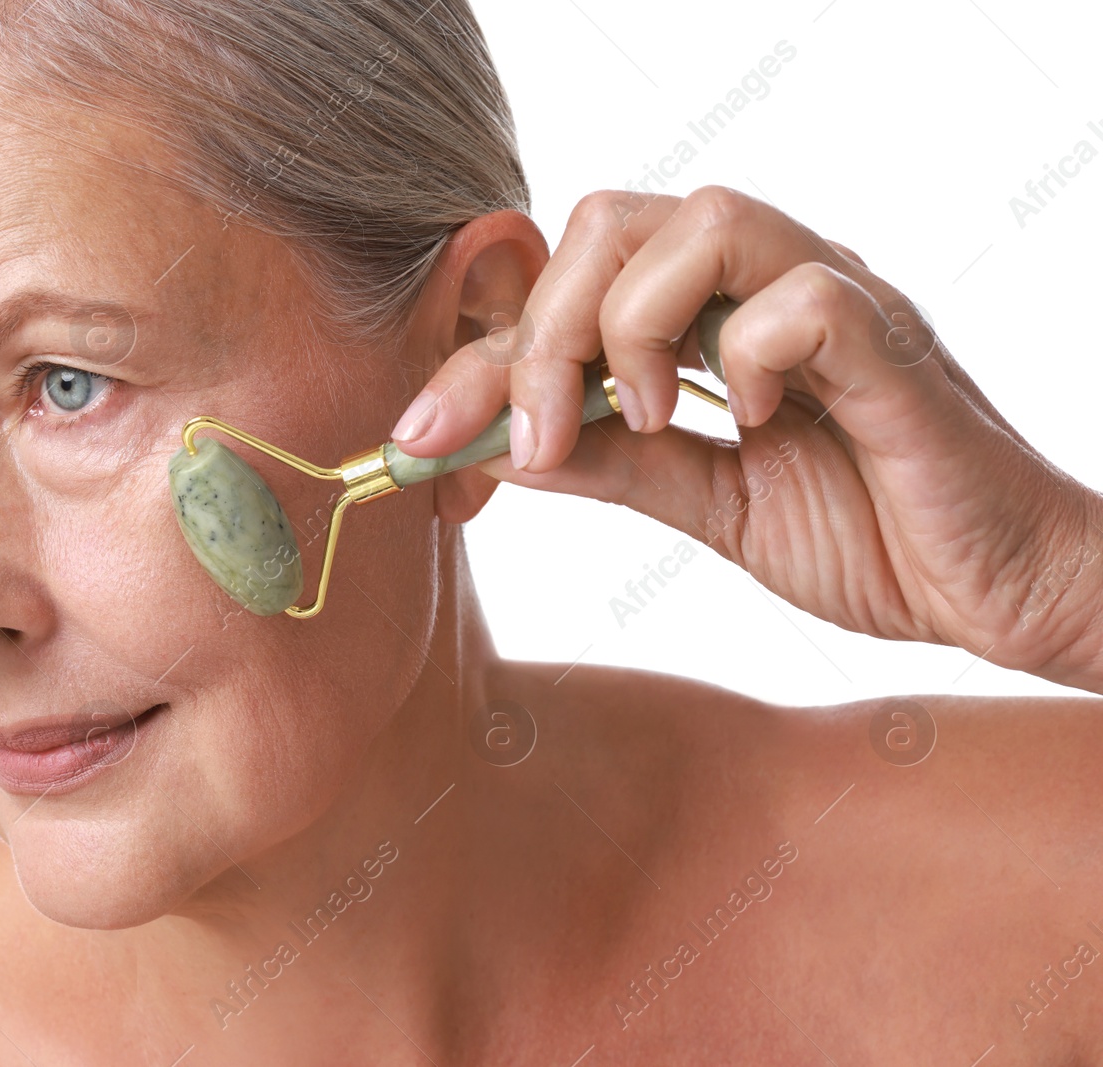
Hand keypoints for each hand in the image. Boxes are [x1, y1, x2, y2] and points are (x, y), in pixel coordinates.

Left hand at [390, 186, 1102, 693]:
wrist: (997, 591)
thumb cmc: (870, 535)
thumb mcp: (709, 504)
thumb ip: (614, 465)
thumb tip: (500, 446)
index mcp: (713, 321)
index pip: (572, 287)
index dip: (481, 354)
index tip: (418, 437)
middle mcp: (767, 289)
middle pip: (617, 218)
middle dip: (543, 328)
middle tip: (534, 434)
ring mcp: (837, 305)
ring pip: (707, 219)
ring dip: (635, 325)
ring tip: (645, 418)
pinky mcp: (896, 347)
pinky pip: (808, 295)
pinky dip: (754, 355)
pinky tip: (757, 422)